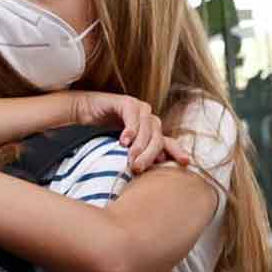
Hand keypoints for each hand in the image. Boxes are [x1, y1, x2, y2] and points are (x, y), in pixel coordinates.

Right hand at [68, 91, 191, 173]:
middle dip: (149, 155)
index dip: (177, 152)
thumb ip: (140, 157)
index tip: (185, 163)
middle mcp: (150, 120)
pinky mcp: (127, 102)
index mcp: (153, 132)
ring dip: (139, 145)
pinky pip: (132, 117)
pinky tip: (123, 141)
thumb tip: (156, 167)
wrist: (86, 114)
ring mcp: (140, 109)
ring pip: (147, 129)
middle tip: (138, 169)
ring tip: (130, 158)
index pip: (169, 143)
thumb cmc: (104, 135)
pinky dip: (130, 130)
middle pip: (158, 139)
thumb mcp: (124, 151)